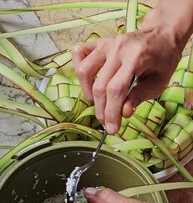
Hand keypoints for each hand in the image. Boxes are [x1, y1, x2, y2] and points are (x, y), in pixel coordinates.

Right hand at [72, 0, 192, 134]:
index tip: (111, 129)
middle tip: (107, 123)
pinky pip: (79, 54)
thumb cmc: (162, 61)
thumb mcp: (158, 83)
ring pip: (84, 71)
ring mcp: (107, 43)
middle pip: (100, 86)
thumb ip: (138, 97)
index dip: (111, 113)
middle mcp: (119, 48)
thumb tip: (123, 114)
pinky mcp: (99, 42)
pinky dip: (80, 70)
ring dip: (88, 93)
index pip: (116, 90)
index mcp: (137, 57)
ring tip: (99, 102)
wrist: (161, 35)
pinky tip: (89, 82)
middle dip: (101, 110)